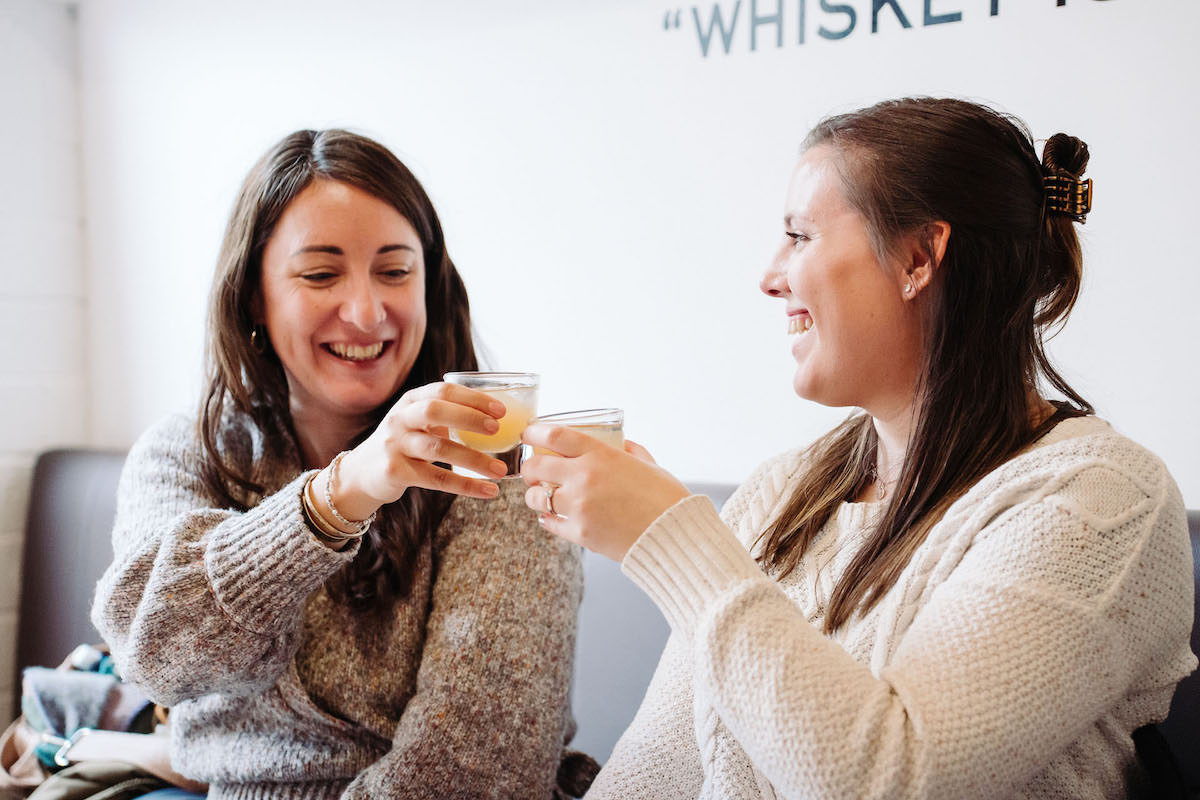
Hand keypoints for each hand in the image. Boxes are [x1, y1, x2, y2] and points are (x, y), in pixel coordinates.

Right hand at [330, 382, 509, 519]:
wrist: (360, 473)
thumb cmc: (402, 444)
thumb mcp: (417, 421)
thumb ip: (446, 414)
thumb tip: (494, 415)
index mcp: (410, 401)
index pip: (443, 391)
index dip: (473, 398)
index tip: (500, 410)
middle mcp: (400, 419)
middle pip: (435, 411)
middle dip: (469, 418)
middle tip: (496, 429)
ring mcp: (395, 445)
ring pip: (438, 448)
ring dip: (474, 460)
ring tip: (501, 470)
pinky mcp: (395, 471)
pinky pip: (436, 478)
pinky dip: (465, 486)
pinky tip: (488, 490)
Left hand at [519, 424, 689, 560]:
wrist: (674, 536)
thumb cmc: (666, 498)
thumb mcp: (649, 464)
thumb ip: (631, 451)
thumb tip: (621, 443)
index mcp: (601, 455)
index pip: (553, 436)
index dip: (534, 433)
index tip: (529, 435)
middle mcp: (584, 477)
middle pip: (535, 466)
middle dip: (529, 468)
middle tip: (533, 472)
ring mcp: (579, 507)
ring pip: (536, 498)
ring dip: (535, 496)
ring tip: (543, 497)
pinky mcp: (580, 533)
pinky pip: (550, 523)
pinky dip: (549, 519)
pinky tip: (553, 517)